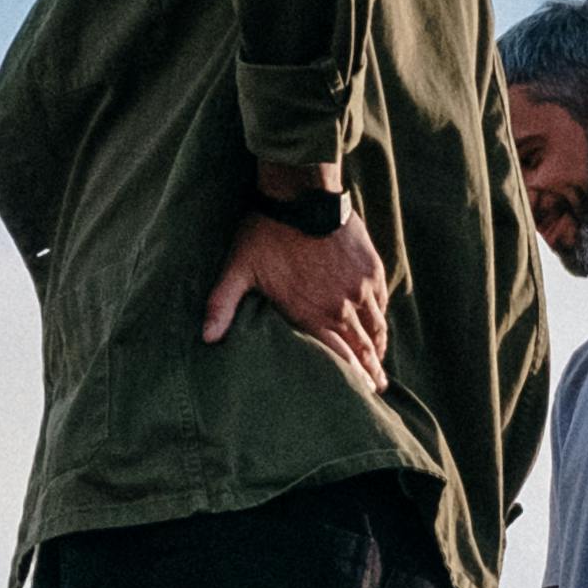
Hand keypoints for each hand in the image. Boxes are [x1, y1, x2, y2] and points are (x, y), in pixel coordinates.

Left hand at [201, 200, 391, 388]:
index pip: (338, 356)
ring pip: (375, 327)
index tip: (359, 392)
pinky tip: (379, 326)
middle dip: (370, 371)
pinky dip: (381, 318)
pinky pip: (381, 302)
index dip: (351, 376)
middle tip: (376, 388)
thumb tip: (206, 337)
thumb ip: (222, 305)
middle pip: (363, 347)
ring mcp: (359, 288)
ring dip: (378, 348)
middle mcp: (341, 307)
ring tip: (381, 364)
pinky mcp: (370, 269)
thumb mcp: (239, 270)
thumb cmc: (267, 233)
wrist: (301, 195)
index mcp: (311, 314)